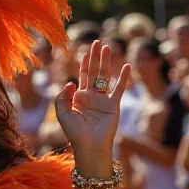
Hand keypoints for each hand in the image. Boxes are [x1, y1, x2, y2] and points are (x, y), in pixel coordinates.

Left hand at [56, 40, 130, 160]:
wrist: (90, 146)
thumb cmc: (75, 133)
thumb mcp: (63, 114)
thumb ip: (62, 98)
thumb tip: (70, 82)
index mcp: (78, 98)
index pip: (82, 76)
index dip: (84, 63)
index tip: (86, 50)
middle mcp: (91, 96)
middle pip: (94, 72)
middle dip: (95, 57)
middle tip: (97, 42)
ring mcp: (103, 100)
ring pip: (105, 76)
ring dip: (106, 62)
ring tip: (108, 47)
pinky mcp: (113, 105)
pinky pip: (118, 89)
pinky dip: (123, 77)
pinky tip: (126, 66)